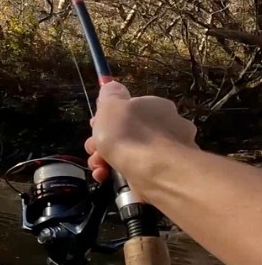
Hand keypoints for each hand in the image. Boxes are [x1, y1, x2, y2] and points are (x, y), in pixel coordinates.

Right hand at [84, 81, 198, 184]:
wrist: (155, 171)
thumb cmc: (129, 134)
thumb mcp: (111, 105)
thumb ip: (110, 94)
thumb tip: (113, 87)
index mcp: (157, 106)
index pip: (131, 108)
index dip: (109, 117)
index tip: (94, 127)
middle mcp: (169, 126)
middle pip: (130, 132)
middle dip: (106, 142)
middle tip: (93, 150)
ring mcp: (171, 152)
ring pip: (133, 153)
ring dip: (109, 160)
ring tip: (98, 167)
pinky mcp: (168, 174)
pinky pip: (140, 172)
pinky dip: (122, 174)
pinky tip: (108, 177)